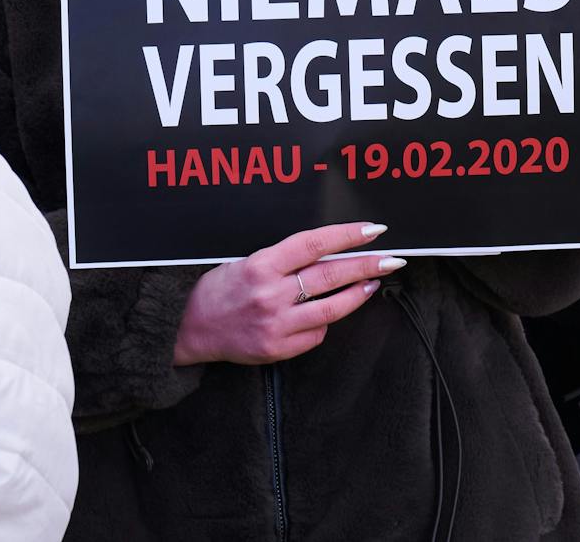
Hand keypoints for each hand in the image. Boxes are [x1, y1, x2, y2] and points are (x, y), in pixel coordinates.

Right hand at [173, 222, 401, 365]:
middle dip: (367, 265)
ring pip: (331, 310)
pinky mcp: (276, 350)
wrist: (187, 328)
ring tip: (374, 282)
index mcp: (261, 265)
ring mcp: (274, 325)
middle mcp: (270, 295)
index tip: (374, 230)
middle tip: (393, 258)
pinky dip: (326, 322)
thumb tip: (334, 251)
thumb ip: (287, 258)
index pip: (315, 244)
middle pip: (330, 276)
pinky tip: (330, 313)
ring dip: (358, 294)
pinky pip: (315, 335)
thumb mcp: (248, 260)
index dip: (348, 235)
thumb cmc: (220, 288)